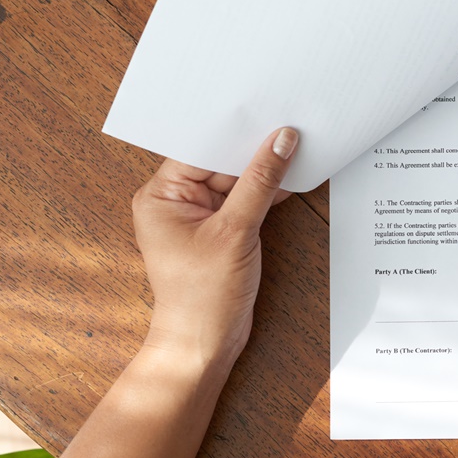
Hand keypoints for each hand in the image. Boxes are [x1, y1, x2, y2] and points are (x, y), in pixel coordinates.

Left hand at [130, 127, 298, 366]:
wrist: (204, 346)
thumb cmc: (203, 296)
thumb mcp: (235, 232)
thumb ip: (260, 182)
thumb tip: (282, 140)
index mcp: (161, 196)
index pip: (200, 149)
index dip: (233, 131)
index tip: (266, 112)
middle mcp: (174, 202)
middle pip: (219, 162)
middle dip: (252, 149)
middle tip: (288, 123)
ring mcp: (198, 217)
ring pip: (235, 180)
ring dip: (263, 170)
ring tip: (297, 145)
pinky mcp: (219, 231)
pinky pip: (243, 200)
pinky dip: (265, 192)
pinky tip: (292, 177)